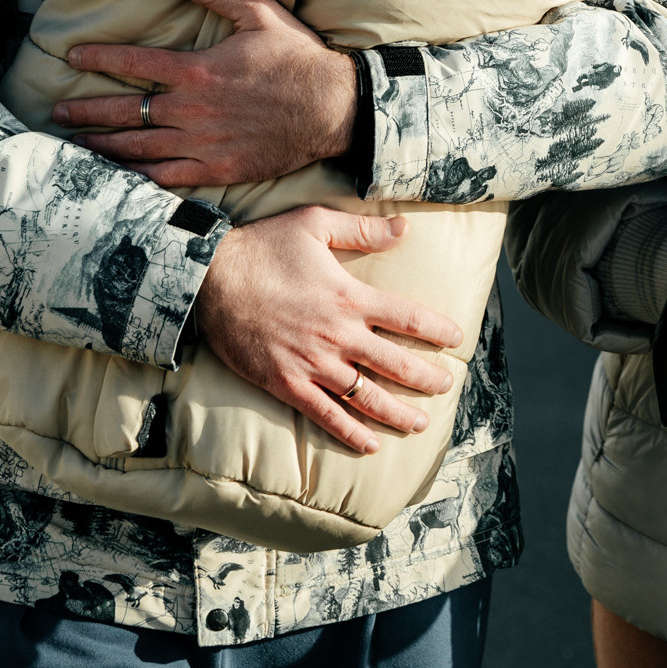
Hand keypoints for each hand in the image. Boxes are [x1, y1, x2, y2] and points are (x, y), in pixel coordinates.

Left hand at [56, 0, 357, 188]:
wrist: (333, 109)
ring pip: (138, 148)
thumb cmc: (297, 59)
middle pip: (124, 112)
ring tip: (74, 147)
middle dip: (86, 111)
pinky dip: (137, 178)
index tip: (72, 57)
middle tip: (58, 113)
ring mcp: (202, 144)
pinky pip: (167, 177)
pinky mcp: (217, 170)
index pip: (134, 64)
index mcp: (198, 71)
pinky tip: (118, 179)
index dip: (99, 59)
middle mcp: (192, 110)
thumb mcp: (259, 14)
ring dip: (102, 147)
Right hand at [194, 206, 462, 453]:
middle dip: (427, 378)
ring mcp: (313, 363)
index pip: (409, 318)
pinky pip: (325, 415)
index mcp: (350, 297)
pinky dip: (350, 433)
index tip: (457, 338)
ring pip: (367, 397)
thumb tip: (405, 229)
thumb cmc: (263, 246)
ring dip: (398, 412)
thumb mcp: (315, 223)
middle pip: (396, 364)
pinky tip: (370, 444)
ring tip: (419, 422)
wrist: (209, 278)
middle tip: (446, 385)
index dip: (438, 331)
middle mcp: (338, 335)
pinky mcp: (286, 383)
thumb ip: (363, 229)